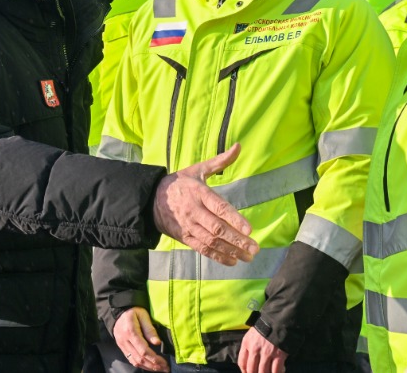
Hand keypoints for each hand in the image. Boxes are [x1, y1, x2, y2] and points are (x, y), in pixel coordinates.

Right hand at [113, 307, 167, 371]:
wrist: (119, 311)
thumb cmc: (133, 311)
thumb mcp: (143, 315)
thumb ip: (150, 329)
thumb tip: (158, 343)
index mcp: (130, 331)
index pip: (143, 350)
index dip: (155, 359)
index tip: (164, 363)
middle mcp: (124, 340)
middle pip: (139, 358)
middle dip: (153, 365)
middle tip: (165, 368)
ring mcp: (122, 345)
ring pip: (135, 361)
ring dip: (148, 367)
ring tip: (159, 368)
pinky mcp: (121, 347)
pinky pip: (131, 359)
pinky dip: (141, 364)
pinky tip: (149, 365)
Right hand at [153, 143, 258, 266]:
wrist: (151, 199)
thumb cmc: (180, 183)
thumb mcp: (198, 169)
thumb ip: (220, 161)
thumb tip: (239, 146)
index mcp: (199, 193)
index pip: (219, 208)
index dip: (234, 219)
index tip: (249, 229)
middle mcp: (194, 211)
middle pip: (217, 229)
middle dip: (237, 240)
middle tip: (254, 249)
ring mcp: (189, 226)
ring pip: (211, 242)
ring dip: (231, 250)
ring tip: (248, 257)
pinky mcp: (184, 237)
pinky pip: (202, 249)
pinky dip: (217, 256)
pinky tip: (232, 260)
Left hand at [238, 325, 286, 372]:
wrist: (279, 320)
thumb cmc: (265, 327)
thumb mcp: (251, 334)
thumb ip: (248, 347)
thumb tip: (248, 362)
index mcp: (247, 343)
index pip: (242, 362)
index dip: (244, 371)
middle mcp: (255, 349)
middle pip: (251, 369)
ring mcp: (267, 353)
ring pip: (263, 371)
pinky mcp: (279, 355)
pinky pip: (276, 370)